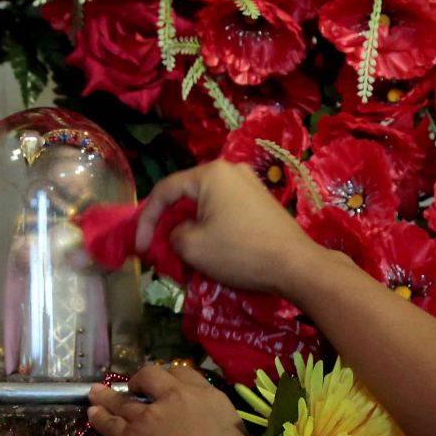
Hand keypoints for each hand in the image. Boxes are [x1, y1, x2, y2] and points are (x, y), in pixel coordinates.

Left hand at [88, 363, 257, 435]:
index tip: (167, 385)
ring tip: (97, 392)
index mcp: (209, 398)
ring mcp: (148, 416)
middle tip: (136, 387)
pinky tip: (93, 413)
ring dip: (109, 396)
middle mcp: (176, 399)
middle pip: (151, 376)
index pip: (186, 375)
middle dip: (142, 379)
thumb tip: (209, 428)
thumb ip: (217, 426)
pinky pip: (108, 422)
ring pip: (122, 399)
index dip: (173, 379)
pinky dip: (99, 417)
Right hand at [136, 160, 326, 299]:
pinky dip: (211, 227)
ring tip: (184, 253)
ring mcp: (249, 184)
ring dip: (190, 228)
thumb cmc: (240, 252)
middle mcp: (230, 170)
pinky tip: (211, 249)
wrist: (295, 265)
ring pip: (206, 204)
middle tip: (159, 250)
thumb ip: (171, 235)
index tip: (140, 248)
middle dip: (169, 224)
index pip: (164, 191)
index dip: (146, 220)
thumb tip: (177, 234)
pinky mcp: (261, 201)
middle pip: (186, 195)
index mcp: (210, 173)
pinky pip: (225, 210)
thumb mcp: (192, 247)